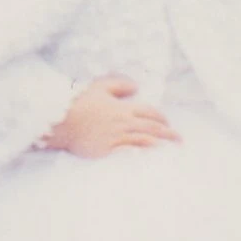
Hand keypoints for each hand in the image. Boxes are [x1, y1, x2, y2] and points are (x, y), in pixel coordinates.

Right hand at [43, 76, 177, 158]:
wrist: (61, 120)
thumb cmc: (79, 103)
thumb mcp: (99, 86)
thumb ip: (119, 84)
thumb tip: (135, 86)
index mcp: (123, 108)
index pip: (149, 112)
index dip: (161, 117)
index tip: (168, 122)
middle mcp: (123, 123)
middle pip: (152, 127)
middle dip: (168, 132)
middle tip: (179, 139)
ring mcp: (116, 137)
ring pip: (144, 140)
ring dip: (160, 143)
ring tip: (171, 149)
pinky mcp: (108, 150)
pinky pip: (129, 151)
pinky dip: (142, 153)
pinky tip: (150, 156)